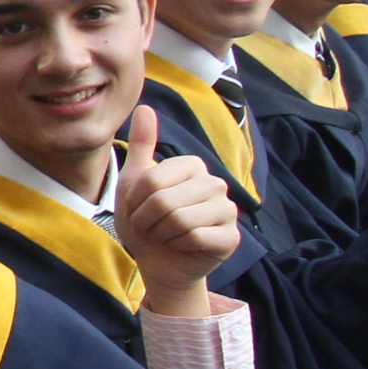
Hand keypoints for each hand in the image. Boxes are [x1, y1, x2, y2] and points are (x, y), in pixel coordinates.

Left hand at [115, 108, 238, 313]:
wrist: (158, 262)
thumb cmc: (146, 221)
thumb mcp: (135, 182)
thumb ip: (143, 145)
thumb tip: (145, 106)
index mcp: (193, 166)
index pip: (151, 181)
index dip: (136, 202)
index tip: (140, 209)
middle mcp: (215, 183)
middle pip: (164, 201)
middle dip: (147, 221)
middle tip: (152, 227)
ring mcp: (227, 210)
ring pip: (179, 220)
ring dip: (162, 234)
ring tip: (165, 235)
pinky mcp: (231, 237)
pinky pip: (195, 238)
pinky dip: (179, 246)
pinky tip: (183, 246)